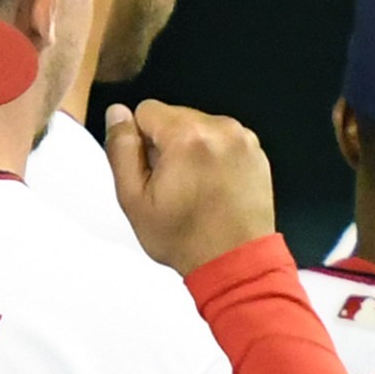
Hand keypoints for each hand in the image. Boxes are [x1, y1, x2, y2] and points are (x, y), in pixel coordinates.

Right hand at [103, 100, 278, 275]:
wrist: (236, 263)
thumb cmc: (188, 239)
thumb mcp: (134, 198)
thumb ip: (120, 149)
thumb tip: (118, 115)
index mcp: (189, 136)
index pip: (146, 110)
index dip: (140, 141)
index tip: (152, 170)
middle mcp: (221, 130)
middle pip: (175, 117)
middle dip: (167, 144)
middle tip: (174, 184)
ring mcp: (244, 141)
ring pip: (199, 127)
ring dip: (191, 150)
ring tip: (195, 189)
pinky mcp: (256, 153)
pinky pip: (222, 141)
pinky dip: (214, 157)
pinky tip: (214, 187)